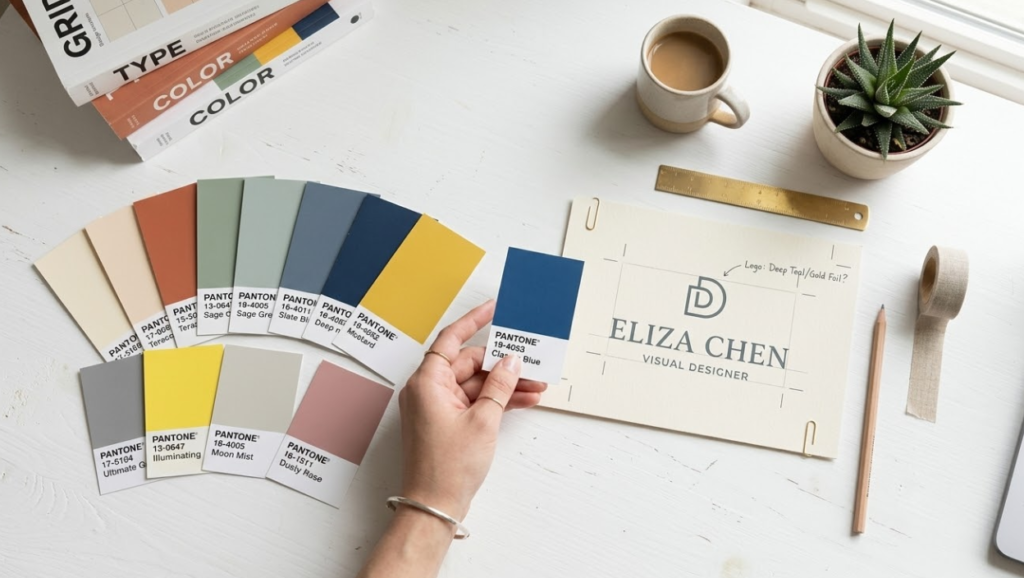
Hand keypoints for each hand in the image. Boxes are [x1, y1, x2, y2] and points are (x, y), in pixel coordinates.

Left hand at [398, 300, 546, 521]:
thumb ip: (499, 386)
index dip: (474, 320)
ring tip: (536, 384)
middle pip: (469, 363)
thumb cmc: (447, 467)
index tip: (493, 308)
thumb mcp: (483, 421)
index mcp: (427, 382)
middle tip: (531, 362)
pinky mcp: (447, 422)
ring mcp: (437, 407)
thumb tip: (511, 362)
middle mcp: (428, 390)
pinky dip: (496, 400)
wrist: (435, 505)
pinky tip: (523, 400)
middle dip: (502, 363)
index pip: (451, 339)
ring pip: (475, 384)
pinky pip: (473, 401)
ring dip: (504, 384)